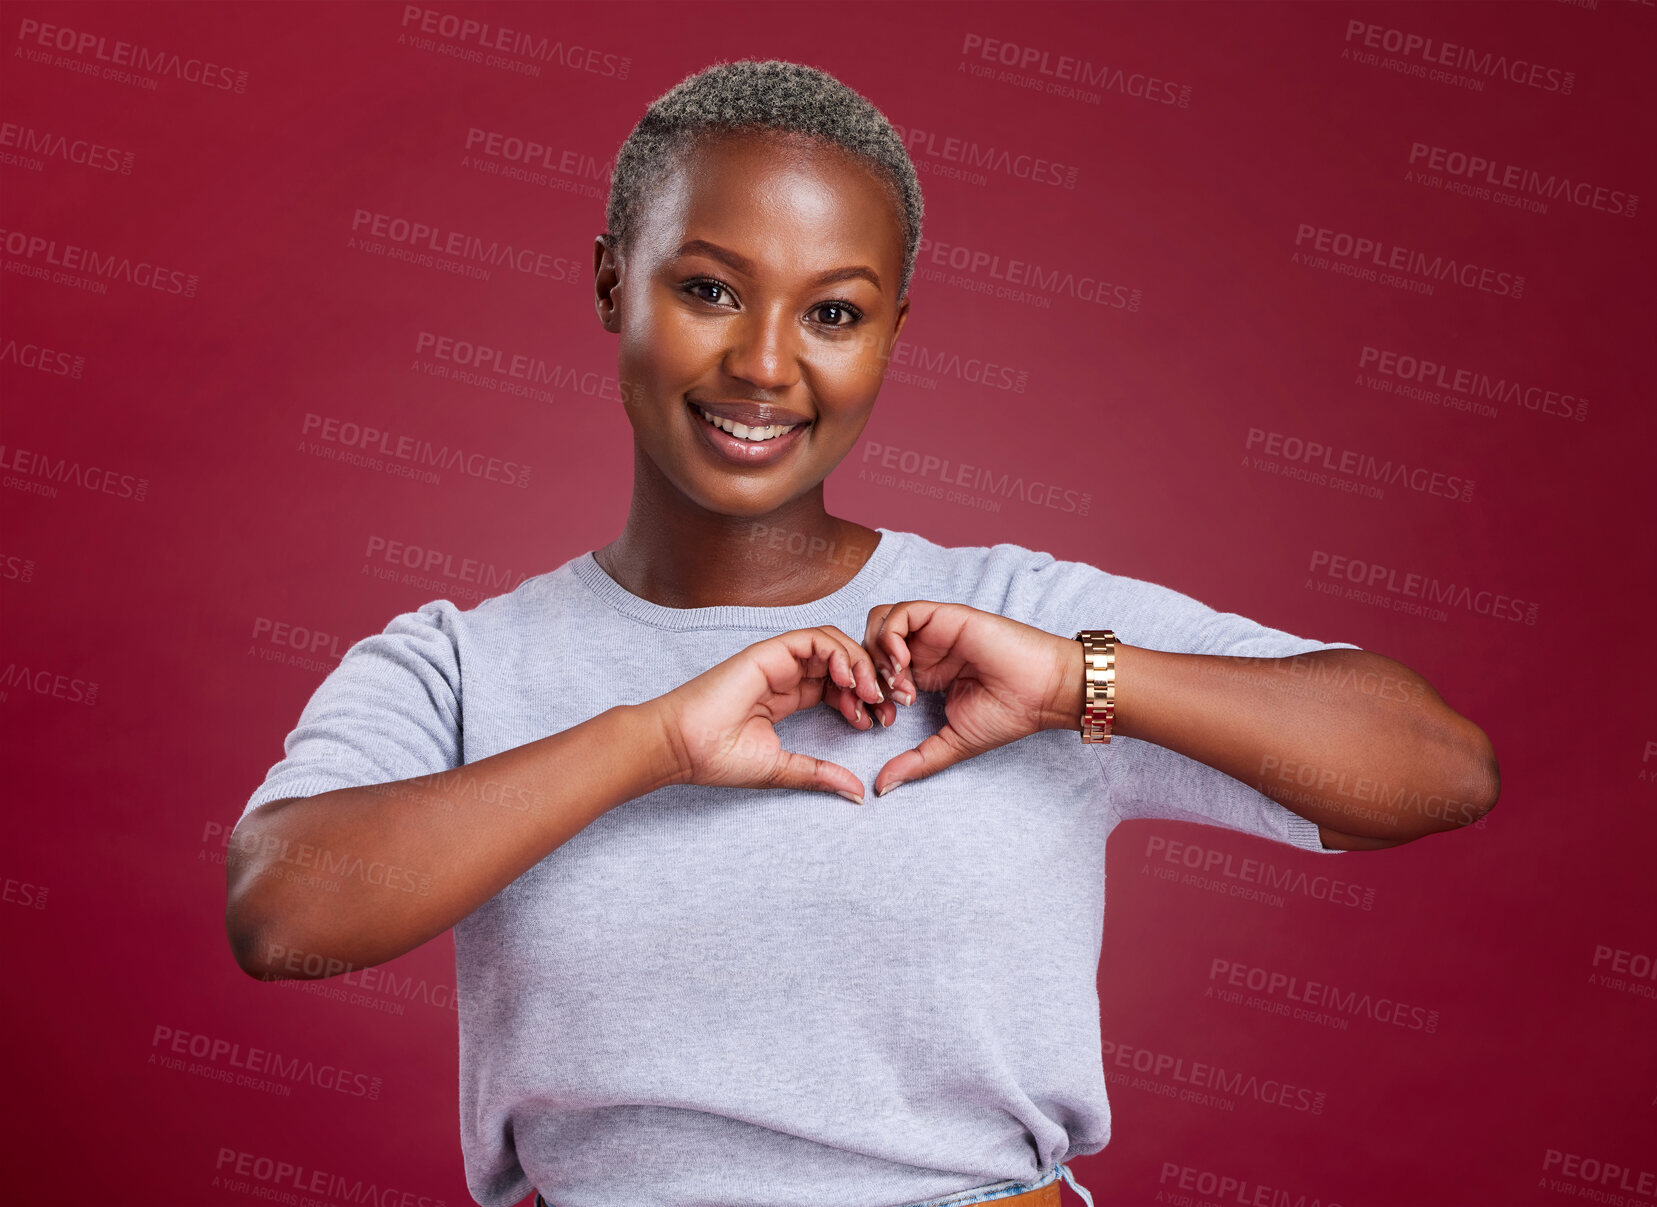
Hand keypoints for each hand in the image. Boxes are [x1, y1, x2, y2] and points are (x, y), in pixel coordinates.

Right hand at [648, 626, 890, 803]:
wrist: (683, 747)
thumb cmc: (719, 759)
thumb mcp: (783, 769)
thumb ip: (819, 774)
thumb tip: (857, 792)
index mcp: (790, 697)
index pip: (840, 685)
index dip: (866, 700)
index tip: (879, 724)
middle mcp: (787, 674)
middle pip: (843, 661)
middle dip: (872, 679)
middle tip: (888, 706)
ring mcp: (778, 660)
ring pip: (834, 644)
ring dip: (860, 664)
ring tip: (872, 693)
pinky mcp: (769, 651)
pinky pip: (814, 639)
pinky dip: (838, 652)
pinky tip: (849, 680)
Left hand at [860, 600, 1081, 795]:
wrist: (1043, 693)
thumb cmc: (1007, 714)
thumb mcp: (952, 742)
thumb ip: (916, 761)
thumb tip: (882, 787)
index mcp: (924, 673)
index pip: (875, 671)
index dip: (868, 694)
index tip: (884, 720)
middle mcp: (925, 649)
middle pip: (868, 645)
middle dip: (865, 674)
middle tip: (884, 701)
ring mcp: (933, 630)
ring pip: (878, 623)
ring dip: (875, 653)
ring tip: (896, 682)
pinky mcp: (944, 616)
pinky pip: (900, 613)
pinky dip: (890, 636)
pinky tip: (904, 664)